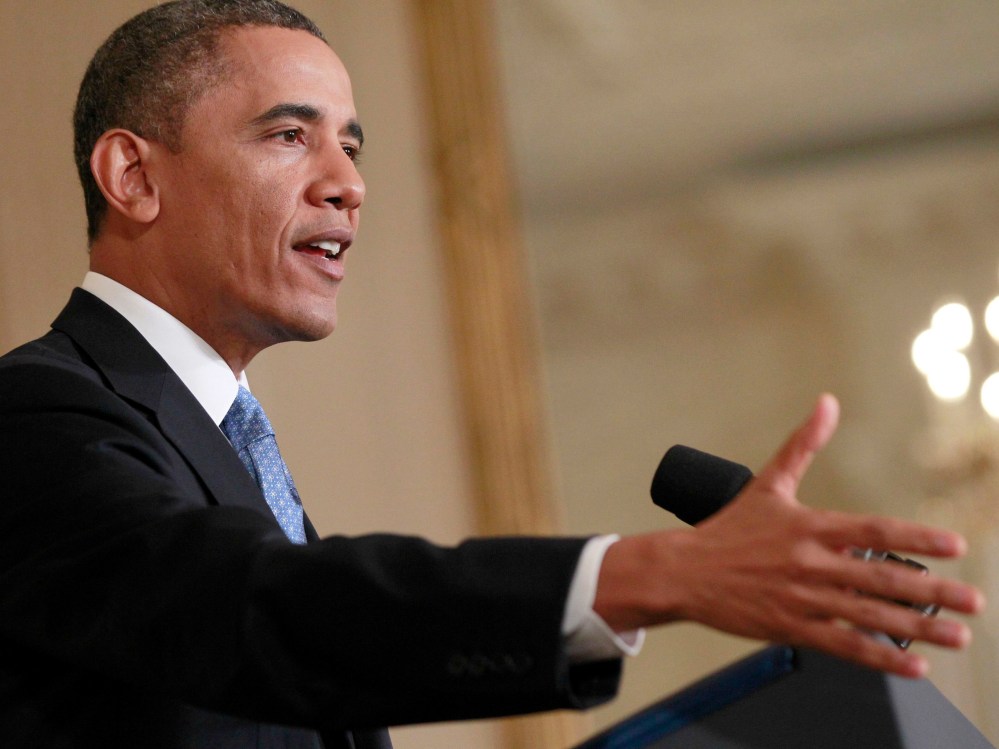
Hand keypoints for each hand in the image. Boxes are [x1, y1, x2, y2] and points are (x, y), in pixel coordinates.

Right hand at [594, 394, 984, 676]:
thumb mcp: (767, 483)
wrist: (684, 571)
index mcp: (810, 526)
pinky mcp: (791, 628)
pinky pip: (844, 646)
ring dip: (919, 628)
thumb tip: (827, 402)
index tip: (955, 546)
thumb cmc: (727, 530)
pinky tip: (912, 665)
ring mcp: (803, 598)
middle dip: (934, 592)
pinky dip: (880, 658)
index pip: (875, 529)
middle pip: (883, 577)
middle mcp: (811, 563)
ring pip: (870, 616)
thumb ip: (803, 445)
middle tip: (974, 601)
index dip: (918, 537)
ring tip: (957, 635)